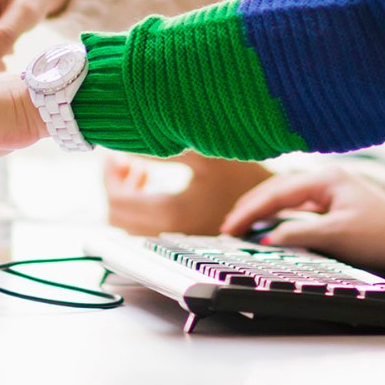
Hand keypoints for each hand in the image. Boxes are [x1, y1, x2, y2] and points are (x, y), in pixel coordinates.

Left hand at [104, 152, 270, 235]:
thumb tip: (127, 144)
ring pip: (129, 226)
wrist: (276, 201)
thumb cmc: (244, 174)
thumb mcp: (204, 152)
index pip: (119, 200)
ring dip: (126, 198)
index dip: (109, 176)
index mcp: (172, 212)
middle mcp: (170, 233)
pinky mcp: (183, 240)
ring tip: (139, 170)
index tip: (112, 152)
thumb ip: (163, 150)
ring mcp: (177, 241)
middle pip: (118, 217)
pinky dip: (139, 209)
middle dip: (114, 186)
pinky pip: (145, 229)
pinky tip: (154, 185)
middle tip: (122, 159)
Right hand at [221, 165, 384, 277]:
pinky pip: (299, 207)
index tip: (230, 228)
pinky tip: (270, 228)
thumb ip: (298, 235)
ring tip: (241, 226)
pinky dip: (280, 217)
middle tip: (228, 227)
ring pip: (287, 197)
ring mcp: (332, 191)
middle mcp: (326, 178)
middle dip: (251, 207)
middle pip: (278, 189)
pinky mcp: (337, 205)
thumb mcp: (337, 236)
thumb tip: (264, 239)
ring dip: (264, 211)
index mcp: (325, 177)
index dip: (250, 210)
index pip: (277, 192)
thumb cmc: (384, 235)